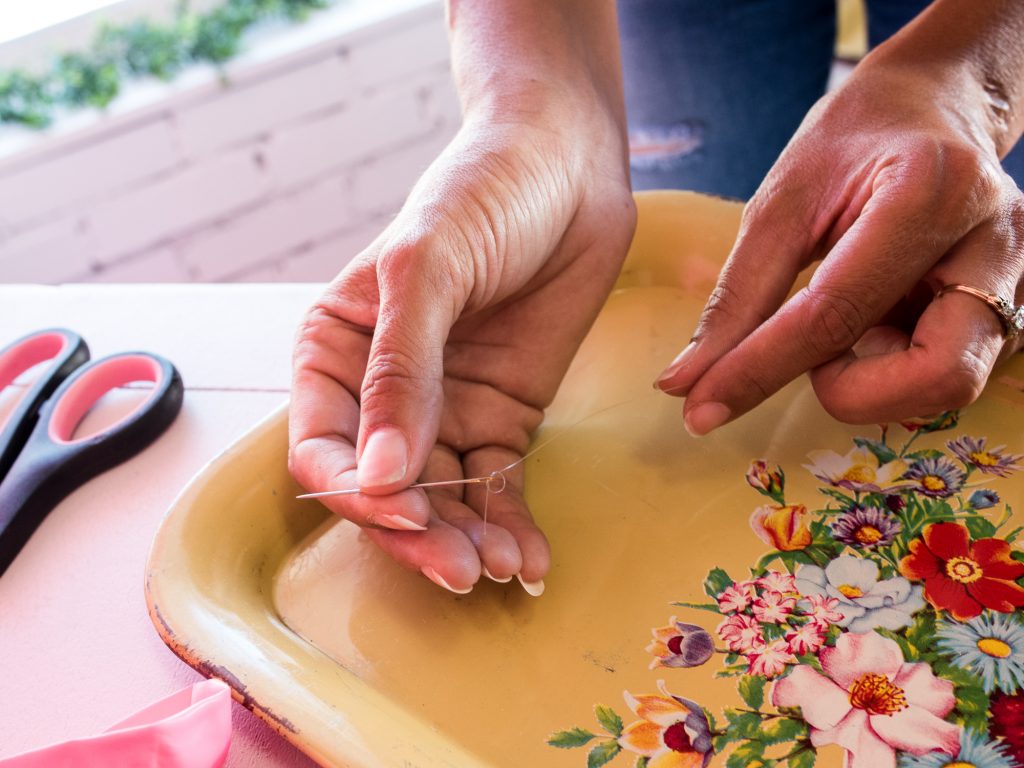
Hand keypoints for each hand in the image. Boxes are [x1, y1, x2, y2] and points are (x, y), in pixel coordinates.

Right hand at [289, 106, 633, 592]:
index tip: (404, 510)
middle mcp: (381, 392)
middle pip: (381, 489)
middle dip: (416, 533)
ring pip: (440, 500)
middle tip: (459, 568)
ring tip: (501, 569)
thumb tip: (377, 475)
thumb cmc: (482, 192)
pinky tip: (528, 560)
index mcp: (335, 351)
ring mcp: (444, 410)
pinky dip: (508, 526)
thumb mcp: (429, 268)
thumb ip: (400, 371)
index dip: (355, 491)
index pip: (323, 446)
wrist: (568, 166)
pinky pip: (496, 487)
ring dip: (465, 541)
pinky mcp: (502, 418)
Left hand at [655, 49, 1023, 432]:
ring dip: (874, 383)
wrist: (931, 103)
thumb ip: (738, 298)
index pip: (836, 312)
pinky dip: (892, 369)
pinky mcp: (1009, 302)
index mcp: (929, 192)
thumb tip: (686, 383)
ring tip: (843, 331)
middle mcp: (993, 242)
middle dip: (852, 392)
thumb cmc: (851, 141)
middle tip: (811, 358)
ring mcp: (1013, 276)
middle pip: (937, 374)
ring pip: (950, 384)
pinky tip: (873, 327)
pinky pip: (947, 370)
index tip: (701, 409)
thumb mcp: (780, 204)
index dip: (760, 369)